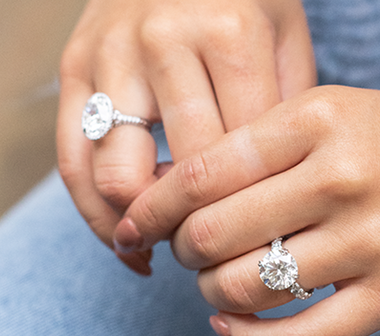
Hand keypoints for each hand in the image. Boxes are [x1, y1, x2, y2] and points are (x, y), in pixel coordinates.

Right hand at [56, 0, 315, 273]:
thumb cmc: (244, 2)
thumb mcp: (287, 41)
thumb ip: (284, 112)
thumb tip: (268, 196)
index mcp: (232, 35)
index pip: (241, 157)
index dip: (252, 213)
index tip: (260, 240)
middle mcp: (166, 40)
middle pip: (184, 175)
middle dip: (202, 229)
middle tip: (217, 247)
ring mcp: (112, 54)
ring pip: (117, 177)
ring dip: (143, 228)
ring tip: (167, 244)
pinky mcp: (74, 68)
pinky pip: (72, 161)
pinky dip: (95, 214)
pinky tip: (125, 238)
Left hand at [114, 86, 379, 335]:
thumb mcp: (335, 113)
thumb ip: (262, 145)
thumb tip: (184, 189)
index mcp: (319, 119)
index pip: (206, 170)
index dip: (155, 204)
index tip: (136, 221)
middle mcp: (342, 177)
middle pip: (216, 232)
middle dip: (181, 250)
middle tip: (183, 249)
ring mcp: (372, 240)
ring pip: (248, 288)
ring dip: (211, 292)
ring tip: (213, 282)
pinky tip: (233, 328)